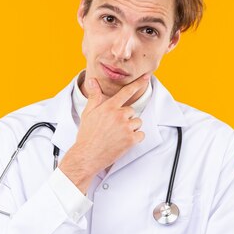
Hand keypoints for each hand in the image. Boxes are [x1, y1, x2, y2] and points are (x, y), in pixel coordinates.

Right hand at [59, 74, 149, 191]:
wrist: (87, 155)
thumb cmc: (87, 135)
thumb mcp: (88, 113)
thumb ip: (94, 96)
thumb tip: (92, 81)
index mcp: (109, 107)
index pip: (126, 92)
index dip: (137, 84)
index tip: (146, 77)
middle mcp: (119, 115)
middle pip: (132, 111)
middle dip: (125, 118)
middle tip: (114, 127)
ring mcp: (126, 127)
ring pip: (137, 122)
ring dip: (131, 128)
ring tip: (117, 135)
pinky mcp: (131, 139)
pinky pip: (141, 134)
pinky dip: (135, 138)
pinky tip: (123, 141)